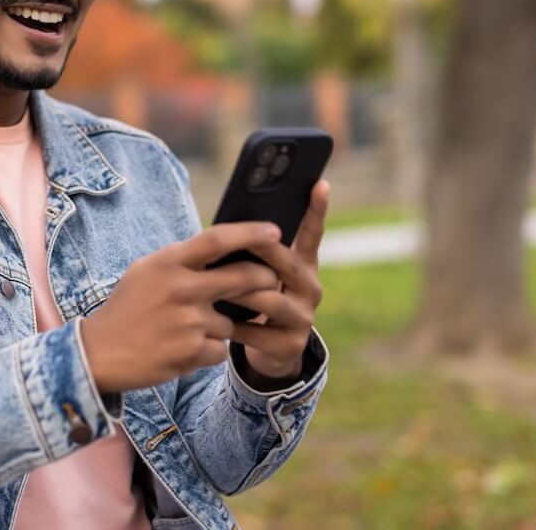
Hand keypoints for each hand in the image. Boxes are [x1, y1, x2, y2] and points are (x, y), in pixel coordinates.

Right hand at [79, 221, 284, 392]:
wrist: (100, 353)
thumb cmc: (127, 308)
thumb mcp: (146, 271)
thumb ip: (181, 260)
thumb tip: (222, 249)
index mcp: (168, 263)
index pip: (218, 239)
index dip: (251, 232)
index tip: (274, 231)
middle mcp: (182, 288)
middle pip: (244, 277)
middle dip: (265, 278)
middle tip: (271, 281)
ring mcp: (189, 321)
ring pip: (233, 320)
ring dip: (222, 327)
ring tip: (190, 330)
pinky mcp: (193, 351)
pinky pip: (221, 349)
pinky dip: (209, 351)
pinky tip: (184, 350)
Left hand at [221, 178, 328, 380]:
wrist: (268, 351)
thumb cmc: (255, 300)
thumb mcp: (258, 275)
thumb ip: (253, 253)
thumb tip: (230, 222)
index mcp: (303, 266)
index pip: (312, 233)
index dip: (317, 209)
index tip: (320, 183)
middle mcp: (310, 288)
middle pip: (285, 262)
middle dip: (259, 250)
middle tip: (233, 240)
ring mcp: (304, 318)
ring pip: (269, 298)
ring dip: (239, 292)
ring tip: (214, 287)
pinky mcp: (290, 345)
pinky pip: (256, 331)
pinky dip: (232, 326)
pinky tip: (215, 323)